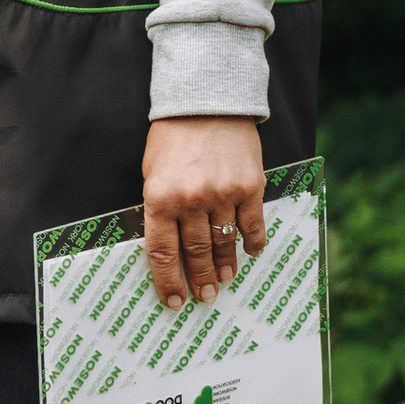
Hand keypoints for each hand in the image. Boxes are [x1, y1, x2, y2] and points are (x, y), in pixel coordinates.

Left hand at [142, 117, 268, 309]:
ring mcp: (223, 194)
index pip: (162, 252)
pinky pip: (252, 225)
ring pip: (224, 243)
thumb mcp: (152, 172)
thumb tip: (167, 248)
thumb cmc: (173, 138)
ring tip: (224, 279)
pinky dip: (251, 242)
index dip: (168, 281)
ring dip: (224, 265)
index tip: (174, 301)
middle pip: (195, 253)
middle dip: (199, 279)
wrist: (207, 102)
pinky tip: (250, 252)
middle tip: (205, 296)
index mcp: (160, 197)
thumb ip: (159, 208)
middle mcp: (191, 199)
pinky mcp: (250, 186)